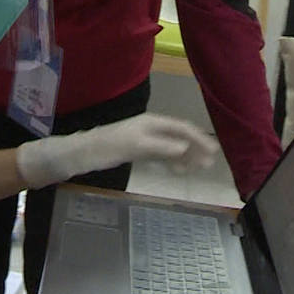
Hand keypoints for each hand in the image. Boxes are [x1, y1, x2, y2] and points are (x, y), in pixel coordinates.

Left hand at [17, 113, 218, 188]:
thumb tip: (185, 148)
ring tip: (198, 169)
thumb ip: (161, 147)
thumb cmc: (106, 148)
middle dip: (195, 148)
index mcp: (151, 123)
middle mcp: (150, 127)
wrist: (81, 153)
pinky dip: (172, 160)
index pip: (182, 128)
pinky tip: (178, 170)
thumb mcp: (135, 147)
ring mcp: (143, 138)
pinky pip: (161, 153)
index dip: (199, 139)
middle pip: (179, 136)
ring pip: (171, 145)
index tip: (213, 152)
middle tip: (209, 164)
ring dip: (186, 156)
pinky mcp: (136, 149)